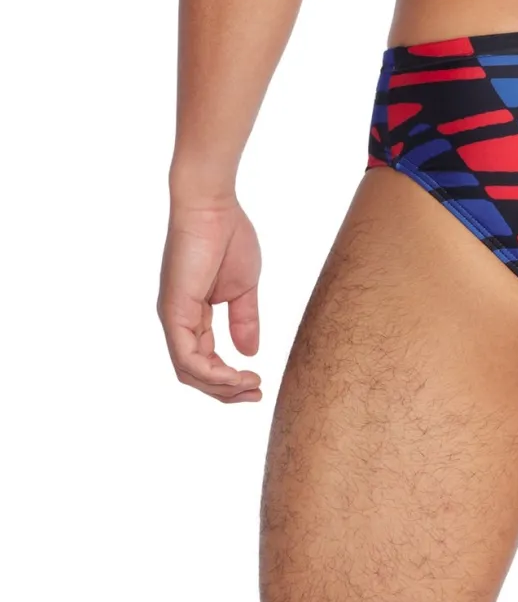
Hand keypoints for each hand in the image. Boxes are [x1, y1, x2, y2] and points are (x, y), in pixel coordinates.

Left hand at [158, 196, 262, 402]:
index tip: (260, 382)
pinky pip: (187, 357)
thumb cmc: (228, 237)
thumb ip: (245, 321)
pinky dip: (211, 373)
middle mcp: (179, 321)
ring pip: (189, 371)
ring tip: (250, 386)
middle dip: (227, 391)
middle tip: (256, 393)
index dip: (231, 379)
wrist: (213, 207)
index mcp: (193, 315)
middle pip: (195, 374)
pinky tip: (236, 375)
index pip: (205, 361)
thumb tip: (250, 352)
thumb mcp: (244, 289)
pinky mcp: (174, 312)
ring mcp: (173, 318)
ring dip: (221, 387)